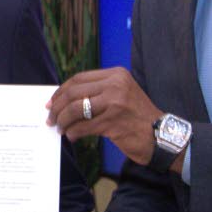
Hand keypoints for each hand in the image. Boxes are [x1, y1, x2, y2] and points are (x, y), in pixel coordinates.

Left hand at [46, 68, 161, 164]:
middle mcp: (115, 85)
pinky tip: (72, 136)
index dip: (61, 91)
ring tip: (60, 128)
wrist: (161, 136)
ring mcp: (114, 103)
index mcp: (116, 75)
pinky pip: (83, 127)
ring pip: (75, 110)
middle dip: (58, 107)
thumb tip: (65, 99)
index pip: (79, 78)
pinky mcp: (112, 123)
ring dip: (63, 121)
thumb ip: (98, 92)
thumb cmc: (137, 117)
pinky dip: (74, 132)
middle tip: (51, 118)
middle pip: (74, 93)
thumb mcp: (121, 94)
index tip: (51, 102)